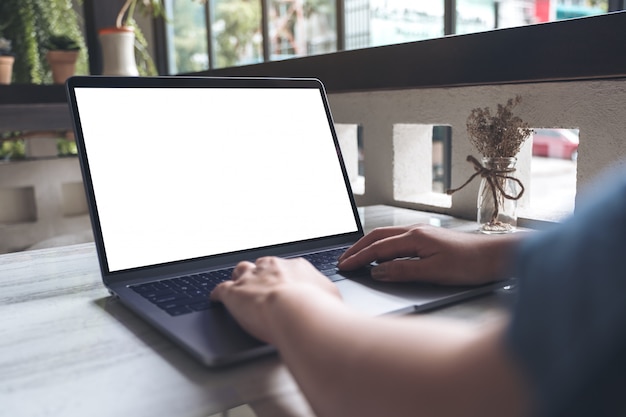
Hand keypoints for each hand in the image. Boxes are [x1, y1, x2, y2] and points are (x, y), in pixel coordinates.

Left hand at [210, 256, 341, 343]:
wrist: (298, 312)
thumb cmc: (319, 308)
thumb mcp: (332, 297)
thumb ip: (326, 295)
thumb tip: (330, 300)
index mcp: (296, 267)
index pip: (286, 268)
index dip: (283, 278)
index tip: (284, 286)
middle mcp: (272, 268)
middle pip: (261, 266)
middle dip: (260, 275)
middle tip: (262, 286)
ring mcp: (252, 278)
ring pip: (240, 271)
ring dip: (240, 280)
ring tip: (239, 288)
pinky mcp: (234, 293)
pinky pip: (221, 289)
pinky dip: (218, 295)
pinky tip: (216, 299)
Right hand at [338, 224, 521, 284]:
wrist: (496, 256)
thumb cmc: (470, 264)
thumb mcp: (433, 272)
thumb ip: (402, 271)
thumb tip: (377, 271)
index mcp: (415, 237)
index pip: (377, 248)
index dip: (358, 258)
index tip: (344, 266)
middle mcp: (416, 231)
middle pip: (377, 237)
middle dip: (357, 248)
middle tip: (343, 261)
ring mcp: (422, 233)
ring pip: (387, 236)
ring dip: (369, 246)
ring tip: (356, 257)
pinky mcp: (429, 239)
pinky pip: (397, 240)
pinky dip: (382, 247)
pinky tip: (382, 256)